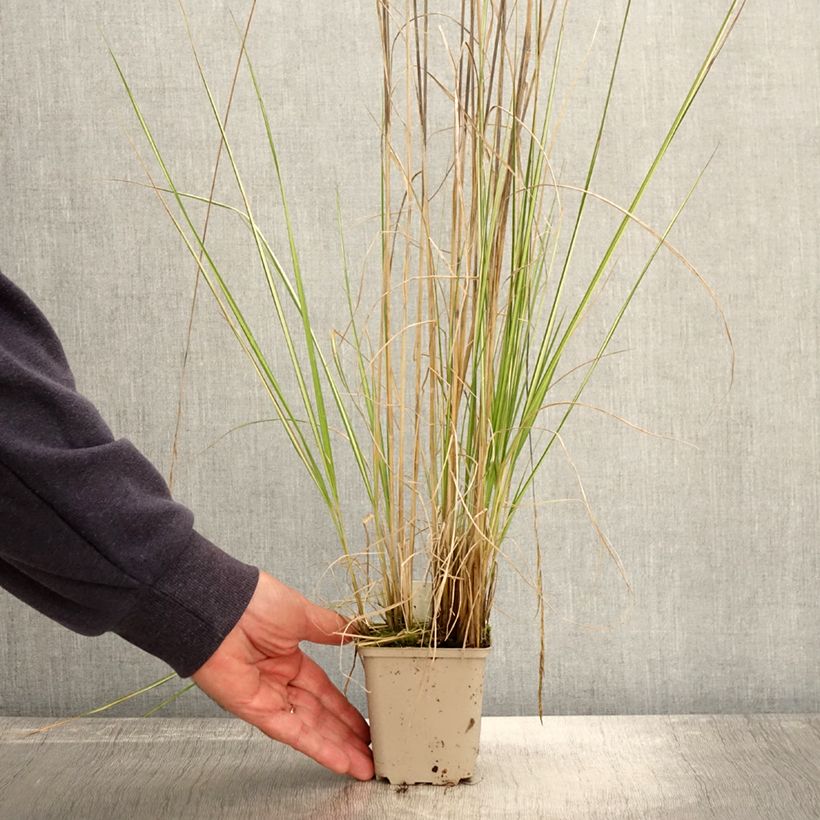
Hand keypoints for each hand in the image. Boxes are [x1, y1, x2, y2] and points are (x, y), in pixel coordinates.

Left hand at [192, 570, 372, 779]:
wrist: (219, 608)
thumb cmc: (254, 603)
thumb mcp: (302, 614)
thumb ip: (329, 628)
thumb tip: (356, 630)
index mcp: (289, 658)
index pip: (324, 691)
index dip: (345, 709)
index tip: (365, 721)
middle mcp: (278, 681)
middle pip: (319, 715)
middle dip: (346, 735)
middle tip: (371, 752)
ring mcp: (267, 697)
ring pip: (310, 728)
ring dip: (337, 748)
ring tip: (363, 765)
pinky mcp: (256, 710)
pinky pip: (291, 732)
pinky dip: (316, 747)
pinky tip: (339, 759)